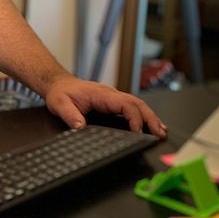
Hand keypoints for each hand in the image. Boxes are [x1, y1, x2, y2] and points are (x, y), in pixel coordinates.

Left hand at [44, 75, 167, 137]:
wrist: (58, 84)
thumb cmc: (61, 93)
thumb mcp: (60, 104)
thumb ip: (70, 116)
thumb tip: (80, 128)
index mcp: (101, 94)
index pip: (125, 104)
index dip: (134, 118)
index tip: (138, 132)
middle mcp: (110, 94)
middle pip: (137, 104)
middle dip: (150, 118)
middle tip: (159, 133)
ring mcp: (113, 97)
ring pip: (137, 104)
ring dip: (150, 117)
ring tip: (161, 131)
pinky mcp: (113, 102)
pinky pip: (132, 107)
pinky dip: (143, 115)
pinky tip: (150, 124)